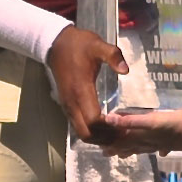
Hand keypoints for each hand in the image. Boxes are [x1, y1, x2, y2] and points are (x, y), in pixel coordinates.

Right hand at [46, 24, 124, 140]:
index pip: (94, 121)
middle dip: (105, 138)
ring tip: (116, 131)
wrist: (56, 44)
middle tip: (122, 133)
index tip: (125, 124)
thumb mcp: (97, 45)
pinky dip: (92, 131)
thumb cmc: (78, 45)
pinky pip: (78, 126)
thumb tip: (125, 70)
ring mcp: (68, 106)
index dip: (109, 127)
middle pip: (87, 134)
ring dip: (98, 137)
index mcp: (81, 91)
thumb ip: (112, 55)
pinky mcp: (67, 106)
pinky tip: (105, 126)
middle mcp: (72, 103)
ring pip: (82, 132)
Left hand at [95, 103, 181, 151]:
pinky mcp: (174, 140)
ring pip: (146, 147)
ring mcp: (163, 143)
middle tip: (109, 153)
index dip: (113, 145)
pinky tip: (162, 151)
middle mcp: (151, 143)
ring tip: (129, 153)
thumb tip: (109, 119)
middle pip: (133, 147)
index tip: (101, 148)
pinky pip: (163, 146)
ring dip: (136, 150)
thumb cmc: (176, 126)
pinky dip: (160, 148)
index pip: (124, 142)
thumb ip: (131, 121)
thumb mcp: (151, 122)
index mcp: (144, 138)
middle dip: (121, 149)